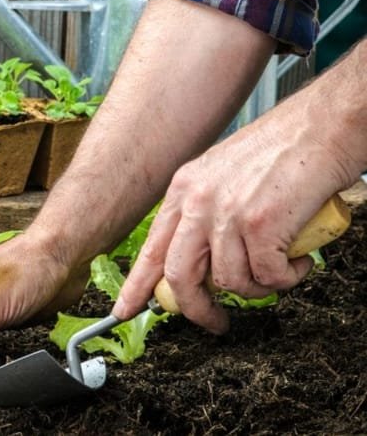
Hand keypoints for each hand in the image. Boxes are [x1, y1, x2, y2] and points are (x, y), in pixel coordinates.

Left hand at [112, 107, 352, 332]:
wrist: (324, 126)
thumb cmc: (285, 150)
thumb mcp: (224, 175)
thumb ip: (207, 213)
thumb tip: (205, 262)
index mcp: (184, 189)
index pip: (151, 248)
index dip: (137, 285)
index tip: (125, 310)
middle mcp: (198, 201)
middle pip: (179, 276)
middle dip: (196, 309)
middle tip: (215, 322)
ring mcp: (226, 213)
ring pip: (230, 282)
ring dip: (259, 288)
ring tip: (280, 270)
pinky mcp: (260, 224)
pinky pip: (267, 277)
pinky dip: (287, 278)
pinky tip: (298, 260)